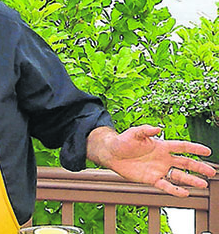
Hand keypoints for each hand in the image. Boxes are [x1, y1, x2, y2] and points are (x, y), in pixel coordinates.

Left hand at [88, 125, 216, 196]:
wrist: (111, 153)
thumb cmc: (123, 141)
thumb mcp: (134, 133)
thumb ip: (146, 130)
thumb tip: (158, 127)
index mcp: (161, 146)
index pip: (182, 147)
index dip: (194, 148)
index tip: (207, 151)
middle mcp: (163, 158)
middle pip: (185, 163)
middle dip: (198, 167)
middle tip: (211, 172)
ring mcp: (158, 169)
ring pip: (178, 176)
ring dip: (191, 180)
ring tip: (203, 184)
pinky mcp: (151, 179)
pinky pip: (166, 185)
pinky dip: (175, 190)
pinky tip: (185, 193)